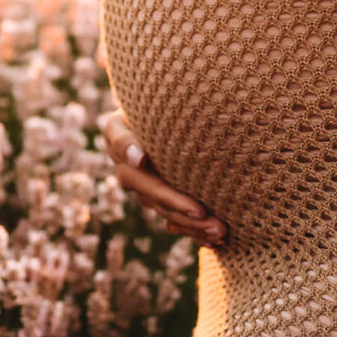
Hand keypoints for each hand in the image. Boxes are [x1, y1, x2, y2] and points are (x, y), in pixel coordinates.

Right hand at [100, 108, 226, 246]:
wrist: (169, 114)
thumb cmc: (169, 98)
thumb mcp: (159, 96)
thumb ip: (160, 106)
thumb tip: (151, 143)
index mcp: (116, 132)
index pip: (120, 141)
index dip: (130, 150)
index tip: (142, 158)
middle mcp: (125, 162)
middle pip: (146, 187)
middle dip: (175, 203)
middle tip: (202, 213)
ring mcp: (140, 184)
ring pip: (162, 209)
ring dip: (190, 224)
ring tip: (219, 231)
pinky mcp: (158, 199)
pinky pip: (173, 219)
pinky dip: (193, 231)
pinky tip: (215, 241)